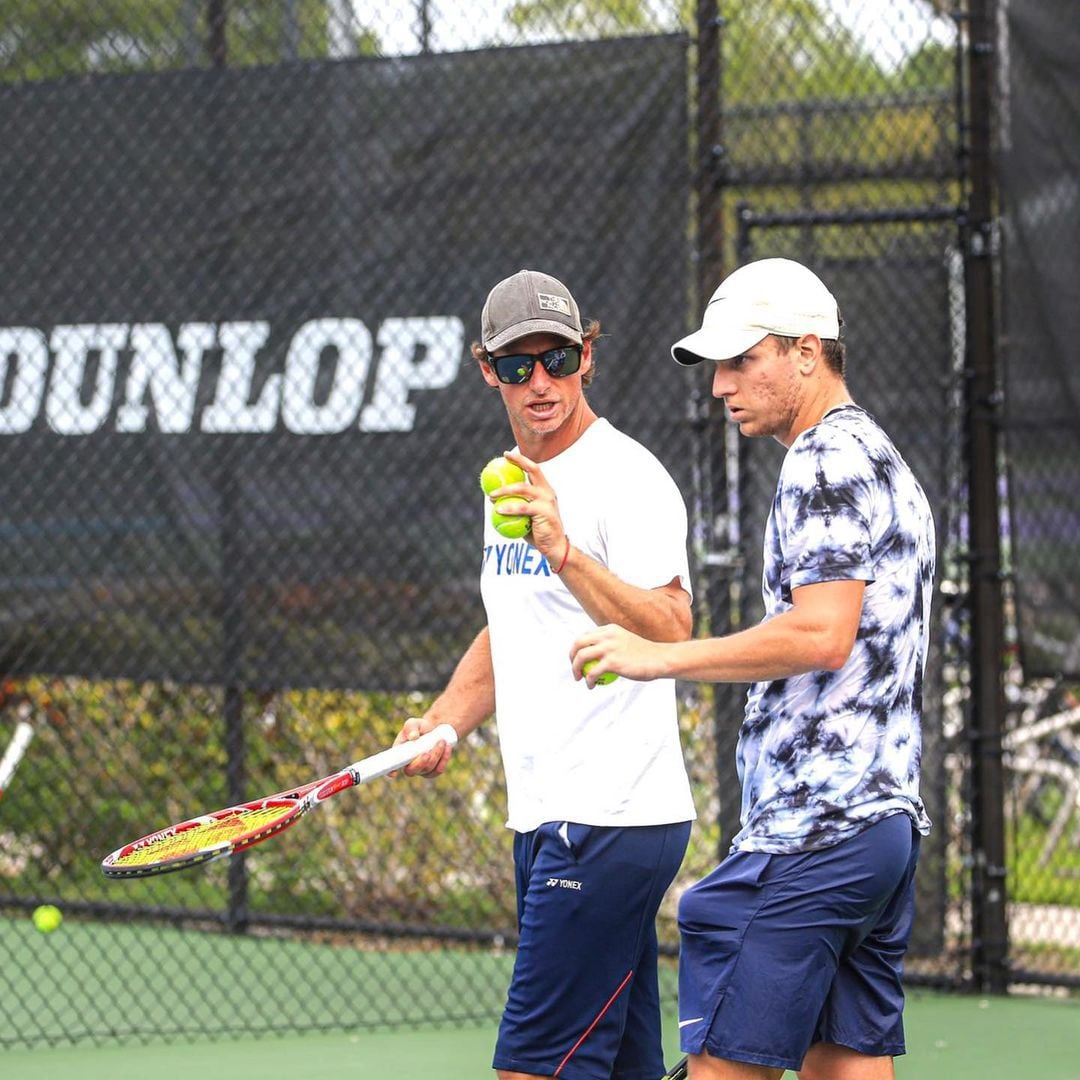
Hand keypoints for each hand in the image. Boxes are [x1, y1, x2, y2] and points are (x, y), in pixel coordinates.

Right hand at [392, 716, 453, 777]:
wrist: (435, 730)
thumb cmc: (420, 727)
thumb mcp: (414, 723)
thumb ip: (411, 727)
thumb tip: (413, 737)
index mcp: (400, 754)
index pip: (392, 765)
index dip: (391, 771)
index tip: (394, 773)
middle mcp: (409, 765)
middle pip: (412, 771)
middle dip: (420, 763)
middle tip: (427, 753)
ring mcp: (422, 769)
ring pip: (428, 769)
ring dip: (436, 756)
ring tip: (441, 741)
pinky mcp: (433, 770)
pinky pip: (439, 770)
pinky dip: (444, 759)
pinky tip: (447, 748)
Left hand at [487, 450, 567, 566]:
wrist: (554, 547)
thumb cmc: (538, 533)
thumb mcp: (525, 517)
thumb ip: (515, 506)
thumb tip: (493, 500)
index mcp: (544, 490)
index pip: (533, 469)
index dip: (520, 459)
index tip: (506, 455)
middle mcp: (548, 492)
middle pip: (533, 469)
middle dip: (518, 461)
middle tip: (501, 461)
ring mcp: (547, 501)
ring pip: (523, 489)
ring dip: (505, 490)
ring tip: (491, 495)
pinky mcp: (545, 512)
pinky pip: (523, 508)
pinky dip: (509, 508)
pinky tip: (498, 510)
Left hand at [570, 624, 667, 685]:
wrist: (659, 659)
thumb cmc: (645, 654)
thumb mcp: (625, 641)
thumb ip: (611, 644)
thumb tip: (596, 654)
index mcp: (610, 629)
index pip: (586, 635)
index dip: (578, 647)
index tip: (578, 658)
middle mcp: (607, 635)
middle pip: (578, 642)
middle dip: (571, 656)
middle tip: (574, 667)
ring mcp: (609, 648)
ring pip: (581, 656)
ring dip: (575, 668)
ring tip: (578, 678)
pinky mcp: (612, 662)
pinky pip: (592, 672)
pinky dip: (588, 680)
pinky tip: (591, 686)